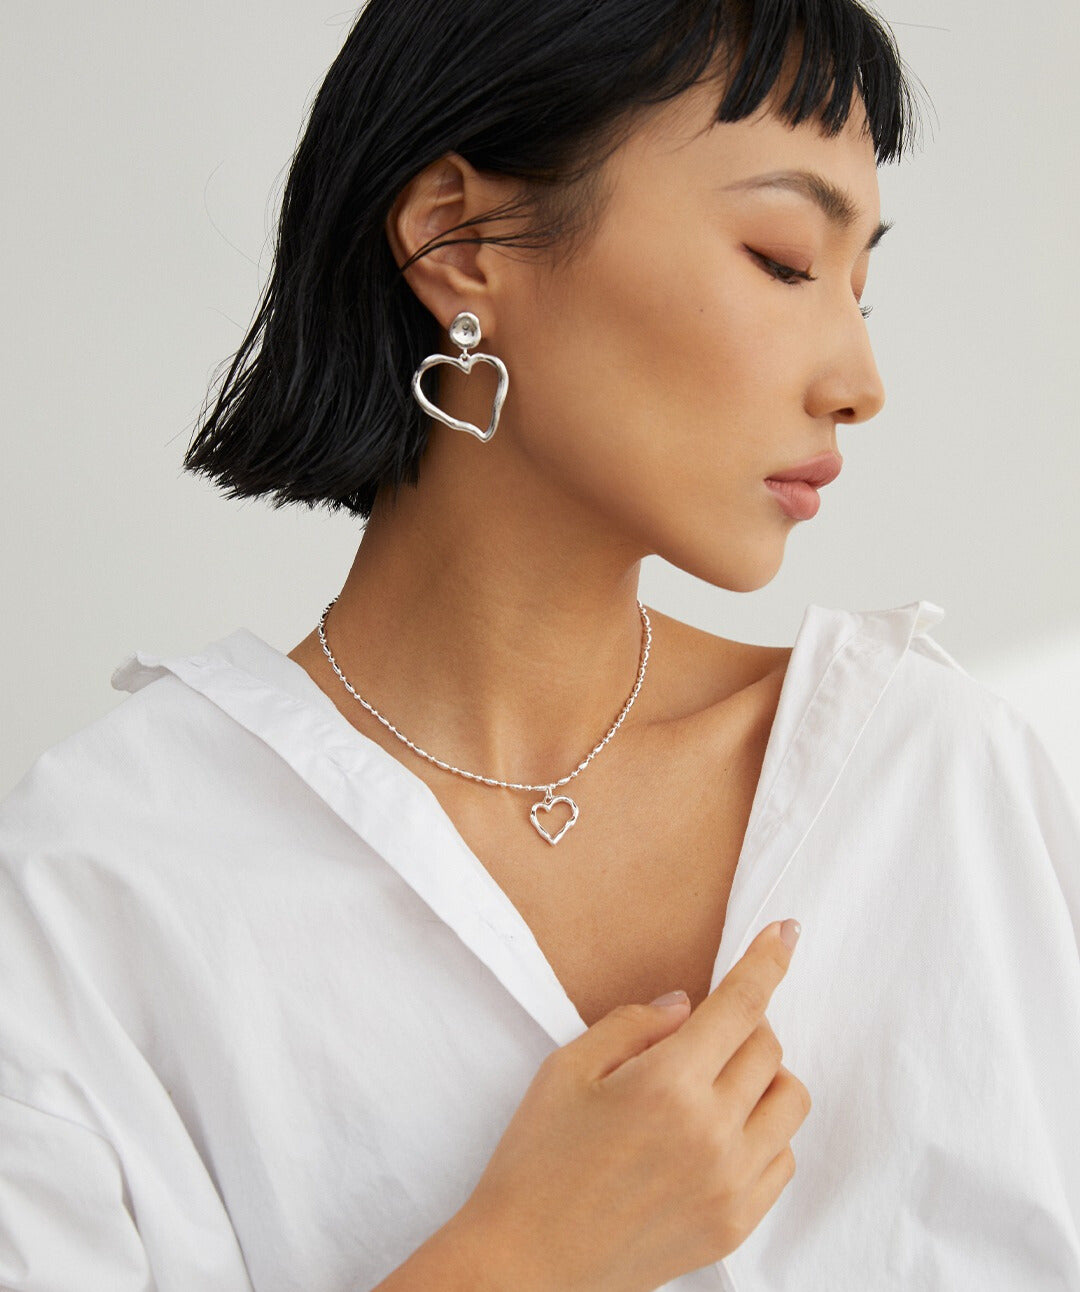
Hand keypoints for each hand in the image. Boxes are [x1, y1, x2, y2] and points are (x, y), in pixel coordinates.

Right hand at [456, 919, 809, 1291]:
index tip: (786, 933)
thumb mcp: (566, 1070)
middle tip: (704, 1030)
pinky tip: (719, 1131)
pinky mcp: (735, 1225)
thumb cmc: (537, 1161)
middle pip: (769, 1048)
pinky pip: (783, 1158)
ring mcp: (731, 1185)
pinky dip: (763, 1131)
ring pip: (789, 1101)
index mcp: (668, 1085)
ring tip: (714, 1083)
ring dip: (762, 1076)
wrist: (527, 1263)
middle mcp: (712, 1134)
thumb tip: (687, 1005)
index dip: (768, 961)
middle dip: (745, 1022)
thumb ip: (634, 1025)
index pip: (742, 1005)